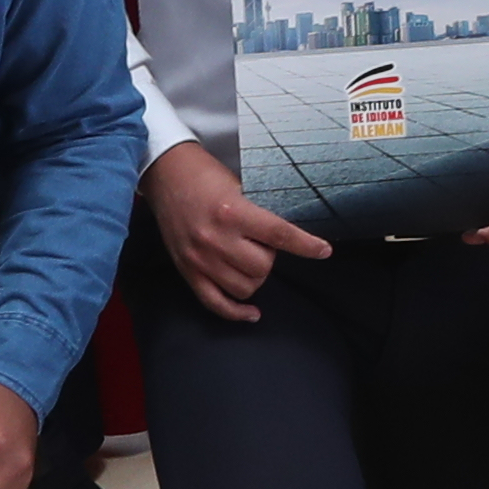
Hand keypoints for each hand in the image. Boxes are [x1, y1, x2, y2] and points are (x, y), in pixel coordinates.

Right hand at [147, 137, 328, 320]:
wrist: (165, 174)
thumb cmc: (205, 176)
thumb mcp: (238, 187)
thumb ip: (258, 214)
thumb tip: (287, 239)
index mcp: (232, 212)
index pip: (279, 235)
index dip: (306, 245)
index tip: (324, 251)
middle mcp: (215, 239)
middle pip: (262, 268)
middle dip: (269, 258)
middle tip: (260, 243)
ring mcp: (199, 259)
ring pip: (244, 288)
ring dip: (254, 277)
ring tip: (247, 259)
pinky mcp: (187, 271)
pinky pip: (215, 303)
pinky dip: (236, 312)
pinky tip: (252, 313)